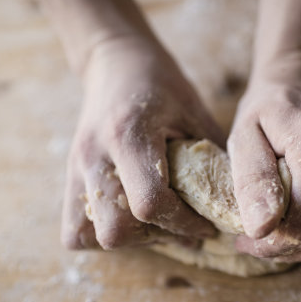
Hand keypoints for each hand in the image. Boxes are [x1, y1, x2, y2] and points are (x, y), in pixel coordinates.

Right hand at [61, 40, 224, 249]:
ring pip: (88, 235)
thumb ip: (211, 159)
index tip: (205, 224)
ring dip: (127, 239)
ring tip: (152, 222)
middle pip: (115, 230)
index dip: (183, 223)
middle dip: (155, 237)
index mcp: (129, 135)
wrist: (115, 62)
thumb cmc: (160, 84)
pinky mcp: (69, 176)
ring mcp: (76, 168)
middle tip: (177, 224)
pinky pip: (74, 230)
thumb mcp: (194, 112)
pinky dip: (101, 234)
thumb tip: (231, 206)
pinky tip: (127, 218)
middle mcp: (95, 156)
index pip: (150, 202)